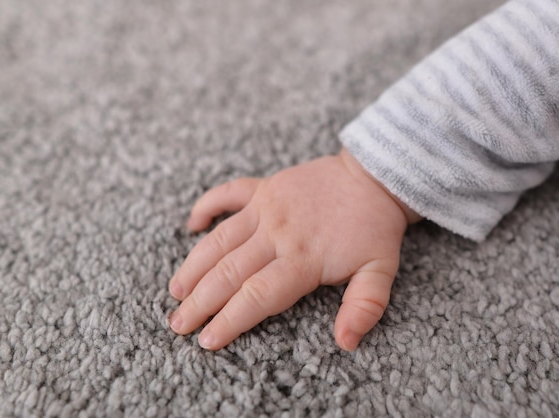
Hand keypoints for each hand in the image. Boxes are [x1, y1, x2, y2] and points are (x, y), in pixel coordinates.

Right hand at [168, 148, 420, 350]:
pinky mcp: (265, 187)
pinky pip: (228, 193)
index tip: (207, 341)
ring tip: (176, 291)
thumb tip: (346, 342)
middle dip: (200, 302)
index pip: (257, 296)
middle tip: (179, 324)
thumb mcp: (381, 271)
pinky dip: (207, 205)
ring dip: (194, 266)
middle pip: (229, 273)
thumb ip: (365, 307)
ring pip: (220, 239)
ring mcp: (267, 206)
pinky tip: (192, 224)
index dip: (229, 320)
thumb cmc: (375, 228)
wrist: (374, 176)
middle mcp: (278, 232)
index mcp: (303, 258)